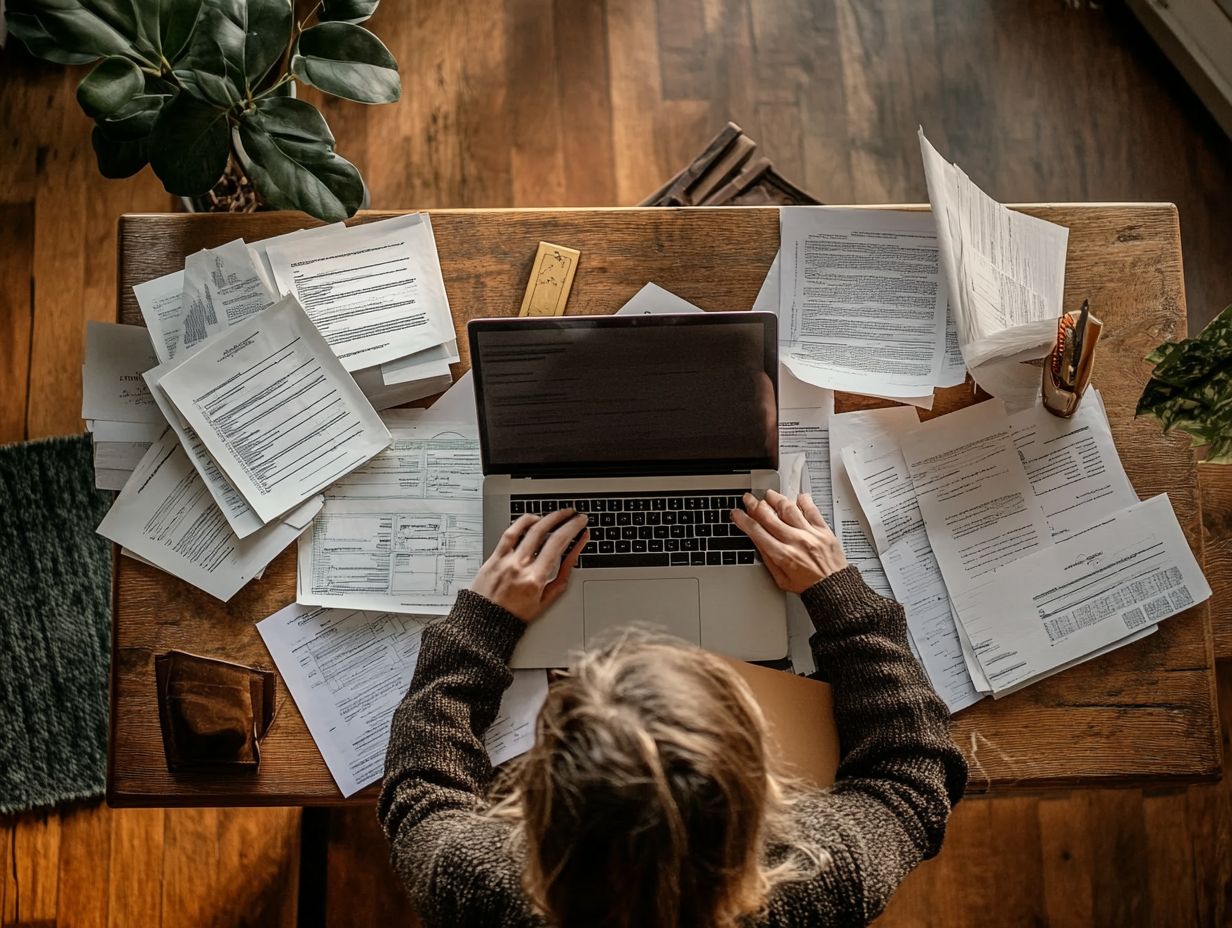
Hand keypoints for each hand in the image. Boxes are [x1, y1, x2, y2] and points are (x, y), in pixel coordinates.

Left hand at [470, 508, 588, 621]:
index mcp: (535, 579)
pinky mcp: (494, 557)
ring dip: (546, 517)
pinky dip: (523, 522)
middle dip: (564, 519)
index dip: (573, 529)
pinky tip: (533, 519)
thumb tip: (574, 556)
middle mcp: (520, 567)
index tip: (581, 523)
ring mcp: (506, 560)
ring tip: (556, 514)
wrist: (485, 622)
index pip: (558, 545)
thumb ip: (562, 577)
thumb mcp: (546, 600)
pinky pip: (509, 533)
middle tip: (573, 514)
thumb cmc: (515, 614)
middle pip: (545, 532)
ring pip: (528, 529)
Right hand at [731, 489, 846, 593]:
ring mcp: (810, 534)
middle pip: (769, 516)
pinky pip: (812, 510)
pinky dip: (803, 501)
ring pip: (788, 509)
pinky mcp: (823, 530)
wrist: (834, 588)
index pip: (756, 531)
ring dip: (775, 499)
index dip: (743, 520)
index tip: (737, 514)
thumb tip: (757, 541)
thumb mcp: (780, 579)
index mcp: (782, 555)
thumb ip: (768, 559)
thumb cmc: (808, 586)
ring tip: (768, 495)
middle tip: (748, 499)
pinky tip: (797, 498)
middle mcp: (795, 541)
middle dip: (754, 505)